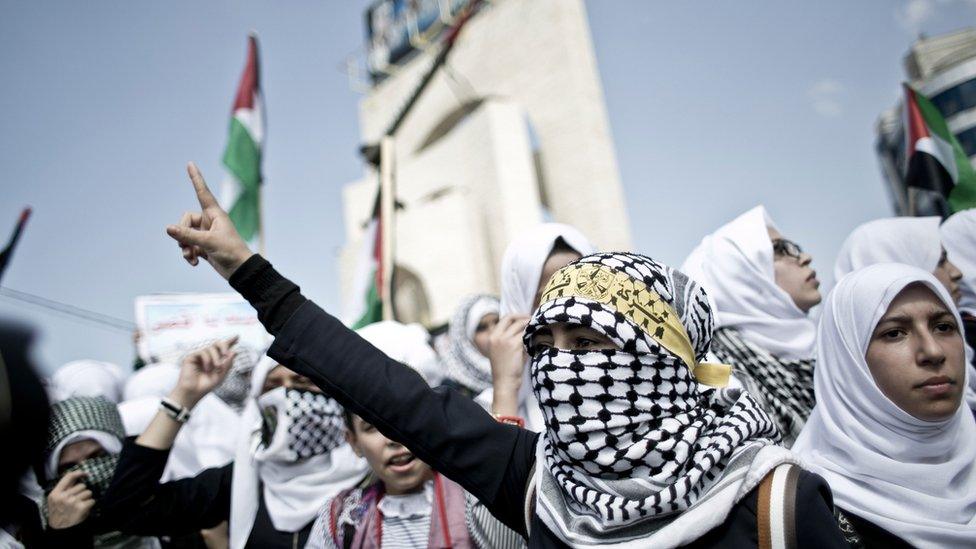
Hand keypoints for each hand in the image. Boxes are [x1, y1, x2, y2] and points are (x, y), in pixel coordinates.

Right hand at [46, 471, 94, 528]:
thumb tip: (78, 476)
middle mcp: (63, 497)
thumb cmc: (59, 513)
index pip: (68, 477)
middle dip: (82, 492)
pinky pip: (92, 500)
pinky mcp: (81, 508)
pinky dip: (90, 504)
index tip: (85, 474)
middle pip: (82, 485)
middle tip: (77, 500)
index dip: (79, 473)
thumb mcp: (54, 500)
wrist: (60, 529)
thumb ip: (63, 489)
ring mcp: (72, 502)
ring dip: (87, 498)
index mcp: (55, 494)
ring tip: (80, 505)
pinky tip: (84, 509)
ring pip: (88, 492)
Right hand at [166, 162, 253, 279]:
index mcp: (215, 214)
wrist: (240, 271)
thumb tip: (168, 228)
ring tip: (191, 256)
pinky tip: (195, 262)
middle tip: (186, 245)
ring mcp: (206, 234)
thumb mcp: (208, 243)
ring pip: (185, 235)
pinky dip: (188, 254)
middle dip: (182, 233)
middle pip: (186, 220)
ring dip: (184, 246)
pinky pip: (188, 246)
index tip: (190, 164)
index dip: (196, 178)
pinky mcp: (203, 246)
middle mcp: (210, 222)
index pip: (202, 192)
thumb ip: (187, 235)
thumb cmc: (231, 252)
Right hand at [170, 336, 238, 407]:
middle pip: (217, 344)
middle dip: (224, 345)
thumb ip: (228, 364)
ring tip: (217, 367)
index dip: (230, 342)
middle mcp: (208, 356)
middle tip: (226, 353)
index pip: (223, 349)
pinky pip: (202, 352)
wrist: (194, 392)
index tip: (237, 336)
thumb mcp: (221, 375)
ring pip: (211, 348)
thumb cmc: (206, 385)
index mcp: (216, 360)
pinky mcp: (191, 357)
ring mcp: (199, 356)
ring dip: (216, 357)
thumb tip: (235, 352)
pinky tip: (207, 368)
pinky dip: (207, 359)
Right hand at [489, 315, 529, 414]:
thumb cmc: (506, 370)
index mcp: (491, 337)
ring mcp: (504, 340)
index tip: (526, 319)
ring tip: (538, 327)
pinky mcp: (514, 345)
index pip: (504, 318)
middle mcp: (496, 336)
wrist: (505, 384)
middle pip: (511, 317)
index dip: (516, 316)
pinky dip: (532, 332)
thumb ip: (510, 339)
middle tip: (534, 319)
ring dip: (530, 324)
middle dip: (523, 316)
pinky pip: (525, 333)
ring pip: (520, 324)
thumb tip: (525, 329)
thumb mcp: (503, 352)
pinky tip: (538, 335)